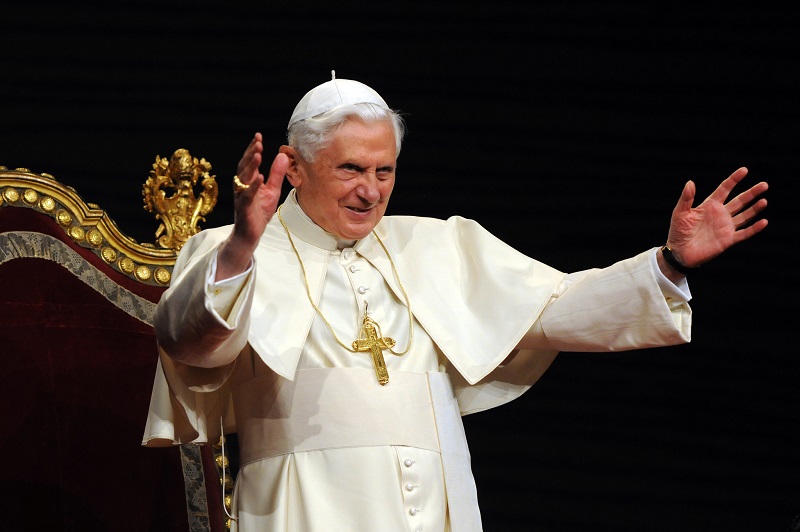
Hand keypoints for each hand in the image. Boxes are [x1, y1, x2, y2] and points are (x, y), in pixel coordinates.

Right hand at [216, 132, 287, 279]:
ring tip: (258, 154)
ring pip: (243, 179)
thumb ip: (276, 174)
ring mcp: (241, 197)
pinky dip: (253, 186)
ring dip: (250, 166)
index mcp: (248, 181)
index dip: (253, 149)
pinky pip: (248, 196)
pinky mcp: (244, 208)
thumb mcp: (272, 190)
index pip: (249, 161)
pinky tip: (259, 178)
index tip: (258, 136)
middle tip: (258, 141)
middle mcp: (241, 186)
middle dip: (250, 153)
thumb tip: (283, 155)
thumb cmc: (259, 212)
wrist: (250, 234)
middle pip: (244, 166)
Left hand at [664, 167, 767, 272]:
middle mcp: (721, 214)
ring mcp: (725, 227)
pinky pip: (744, 233)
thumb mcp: (680, 213)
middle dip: (751, 193)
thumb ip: (686, 198)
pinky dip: (754, 228)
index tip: (744, 170)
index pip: (725, 189)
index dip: (734, 179)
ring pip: (745, 215)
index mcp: (710, 205)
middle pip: (739, 200)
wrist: (679, 253)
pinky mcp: (728, 240)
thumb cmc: (678, 231)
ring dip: (754, 209)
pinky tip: (764, 222)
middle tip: (764, 185)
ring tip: (764, 201)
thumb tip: (690, 182)